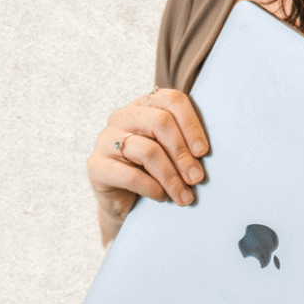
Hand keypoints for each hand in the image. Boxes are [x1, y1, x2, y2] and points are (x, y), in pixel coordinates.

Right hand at [88, 88, 209, 243]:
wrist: (126, 203)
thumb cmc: (155, 173)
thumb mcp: (172, 153)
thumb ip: (186, 141)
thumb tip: (208, 150)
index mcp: (144, 106)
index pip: (171, 100)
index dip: (191, 124)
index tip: (203, 152)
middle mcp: (122, 117)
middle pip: (160, 122)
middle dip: (183, 154)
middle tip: (197, 178)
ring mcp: (106, 140)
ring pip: (147, 150)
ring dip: (171, 177)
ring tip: (184, 196)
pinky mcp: (96, 166)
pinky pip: (130, 175)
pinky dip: (152, 188)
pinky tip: (162, 197)